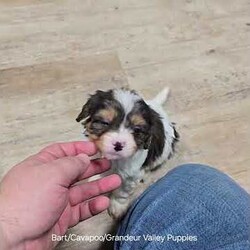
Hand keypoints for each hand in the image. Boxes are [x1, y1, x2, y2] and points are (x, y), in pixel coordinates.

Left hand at [0, 141, 120, 249]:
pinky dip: (93, 206)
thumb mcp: (52, 174)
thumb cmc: (24, 202)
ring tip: (115, 181)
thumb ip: (72, 164)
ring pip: (83, 191)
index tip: (95, 148)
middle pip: (76, 171)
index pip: (62, 151)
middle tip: (108, 163)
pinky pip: (82, 210)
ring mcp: (56, 201)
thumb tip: (84, 157)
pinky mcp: (62, 218)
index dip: (79, 148)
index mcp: (42, 166)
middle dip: (93, 167)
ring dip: (99, 186)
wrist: (14, 240)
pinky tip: (103, 202)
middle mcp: (50, 182)